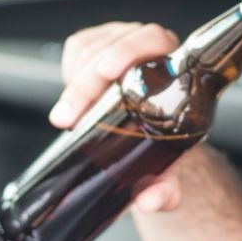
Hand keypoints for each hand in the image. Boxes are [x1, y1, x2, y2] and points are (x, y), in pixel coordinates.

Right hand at [50, 21, 186, 212]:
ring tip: (72, 115)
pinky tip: (75, 93)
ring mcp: (123, 42)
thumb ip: (165, 189)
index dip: (127, 50)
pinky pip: (77, 48)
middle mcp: (150, 49)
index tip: (106, 72)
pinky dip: (71, 70)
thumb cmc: (170, 141)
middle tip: (67, 118)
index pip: (151, 40)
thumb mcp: (169, 166)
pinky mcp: (100, 45)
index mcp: (174, 66)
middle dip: (84, 85)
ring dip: (75, 83)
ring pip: (89, 50)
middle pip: (110, 49)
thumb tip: (150, 200)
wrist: (157, 134)